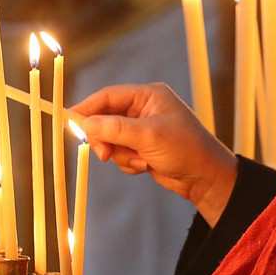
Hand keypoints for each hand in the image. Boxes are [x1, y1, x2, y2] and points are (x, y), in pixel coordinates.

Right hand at [71, 83, 236, 225]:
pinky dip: (128, 163)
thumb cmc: (185, 149)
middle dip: (105, 138)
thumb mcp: (148, 136)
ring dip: (121, 154)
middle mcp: (144, 109)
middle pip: (106, 119)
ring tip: (140, 161)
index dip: (88, 108)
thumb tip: (84, 123)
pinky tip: (146, 167)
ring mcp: (143, 130)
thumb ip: (114, 128)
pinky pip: (120, 153)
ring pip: (111, 139)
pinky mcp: (143, 148)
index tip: (69, 121)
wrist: (205, 178)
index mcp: (149, 96)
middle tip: (105, 154)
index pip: (109, 96)